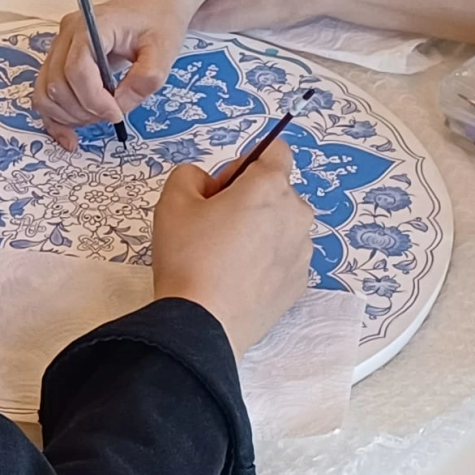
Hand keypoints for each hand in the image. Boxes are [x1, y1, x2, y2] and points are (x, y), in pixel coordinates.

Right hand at [31, 0, 189, 150]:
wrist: (152, 6)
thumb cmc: (157, 23)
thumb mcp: (164, 52)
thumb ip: (144, 81)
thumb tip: (118, 108)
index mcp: (91, 26)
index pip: (77, 69)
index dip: (94, 100)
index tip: (116, 115)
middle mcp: (67, 34)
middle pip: (58, 84)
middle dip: (84, 111)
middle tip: (112, 117)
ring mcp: (59, 47)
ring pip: (46, 93)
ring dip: (68, 116)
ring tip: (97, 119)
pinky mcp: (58, 61)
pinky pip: (44, 94)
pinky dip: (54, 119)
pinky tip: (69, 136)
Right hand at [151, 141, 313, 357]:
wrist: (202, 324)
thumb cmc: (188, 258)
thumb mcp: (172, 201)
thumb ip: (190, 175)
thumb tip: (207, 184)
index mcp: (270, 186)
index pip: (275, 151)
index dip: (244, 163)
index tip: (222, 188)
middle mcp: (296, 214)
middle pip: (276, 191)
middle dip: (248, 200)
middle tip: (213, 226)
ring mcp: (302, 252)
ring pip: (280, 226)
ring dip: (258, 231)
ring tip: (224, 257)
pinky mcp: (299, 283)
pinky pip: (282, 258)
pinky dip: (264, 261)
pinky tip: (236, 278)